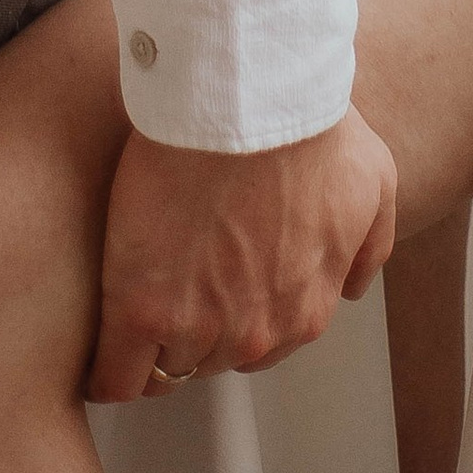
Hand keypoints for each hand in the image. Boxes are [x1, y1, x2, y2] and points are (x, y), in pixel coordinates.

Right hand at [87, 109, 398, 400]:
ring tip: (137, 293)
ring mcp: (195, 326)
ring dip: (153, 341)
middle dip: (197, 325)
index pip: (259, 345)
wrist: (248, 98)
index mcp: (304, 310)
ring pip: (166, 365)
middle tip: (177, 275)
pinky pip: (115, 375)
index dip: (233, 315)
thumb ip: (367, 244)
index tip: (215, 290)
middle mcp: (255, 333)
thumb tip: (348, 286)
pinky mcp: (138, 309)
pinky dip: (106, 369)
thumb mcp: (371, 181)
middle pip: (212, 356)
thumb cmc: (308, 124)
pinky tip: (101, 342)